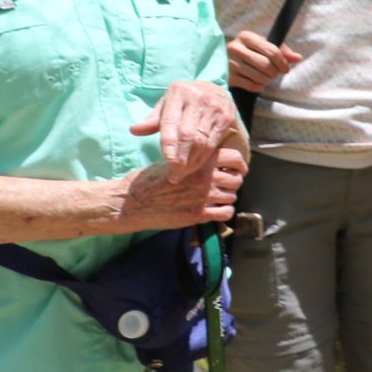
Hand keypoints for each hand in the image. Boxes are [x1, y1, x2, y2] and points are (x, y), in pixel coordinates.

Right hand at [120, 147, 248, 229]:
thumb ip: (194, 158)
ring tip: (216, 198)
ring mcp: (203, 196)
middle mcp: (204, 177)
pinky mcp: (198, 214)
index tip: (237, 169)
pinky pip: (226, 213)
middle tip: (225, 186)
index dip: (239, 165)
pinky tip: (215, 210)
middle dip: (233, 182)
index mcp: (198, 160)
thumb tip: (213, 157)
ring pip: (233, 196)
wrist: (132, 202)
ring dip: (227, 197)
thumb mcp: (172, 160)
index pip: (235, 158)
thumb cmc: (149, 180)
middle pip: (237, 179)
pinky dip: (224, 212)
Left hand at [129, 81, 245, 178]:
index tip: (167, 161)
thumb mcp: (166, 105)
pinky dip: (204, 157)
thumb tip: (134, 130)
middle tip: (173, 176)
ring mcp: (214, 108)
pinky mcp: (227, 117)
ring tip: (182, 174)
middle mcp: (198, 98)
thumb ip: (152, 120)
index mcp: (178, 92)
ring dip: (192, 161)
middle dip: (180, 158)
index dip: (168, 144)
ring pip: (202, 141)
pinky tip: (196, 165)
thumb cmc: (182, 101)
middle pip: (188, 135)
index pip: (171, 123)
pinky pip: (213, 142)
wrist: (213, 89)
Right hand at [224, 30, 302, 93]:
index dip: (283, 62)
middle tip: (276, 73)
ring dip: (268, 79)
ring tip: (267, 77)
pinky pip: (252, 86)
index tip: (285, 68)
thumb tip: (298, 58)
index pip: (272, 51)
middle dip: (275, 72)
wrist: (222, 60)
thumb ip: (282, 50)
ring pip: (259, 77)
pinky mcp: (227, 77)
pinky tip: (258, 81)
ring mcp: (229, 63)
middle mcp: (235, 48)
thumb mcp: (263, 45)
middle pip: (266, 65)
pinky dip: (259, 86)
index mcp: (246, 36)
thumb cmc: (249, 51)